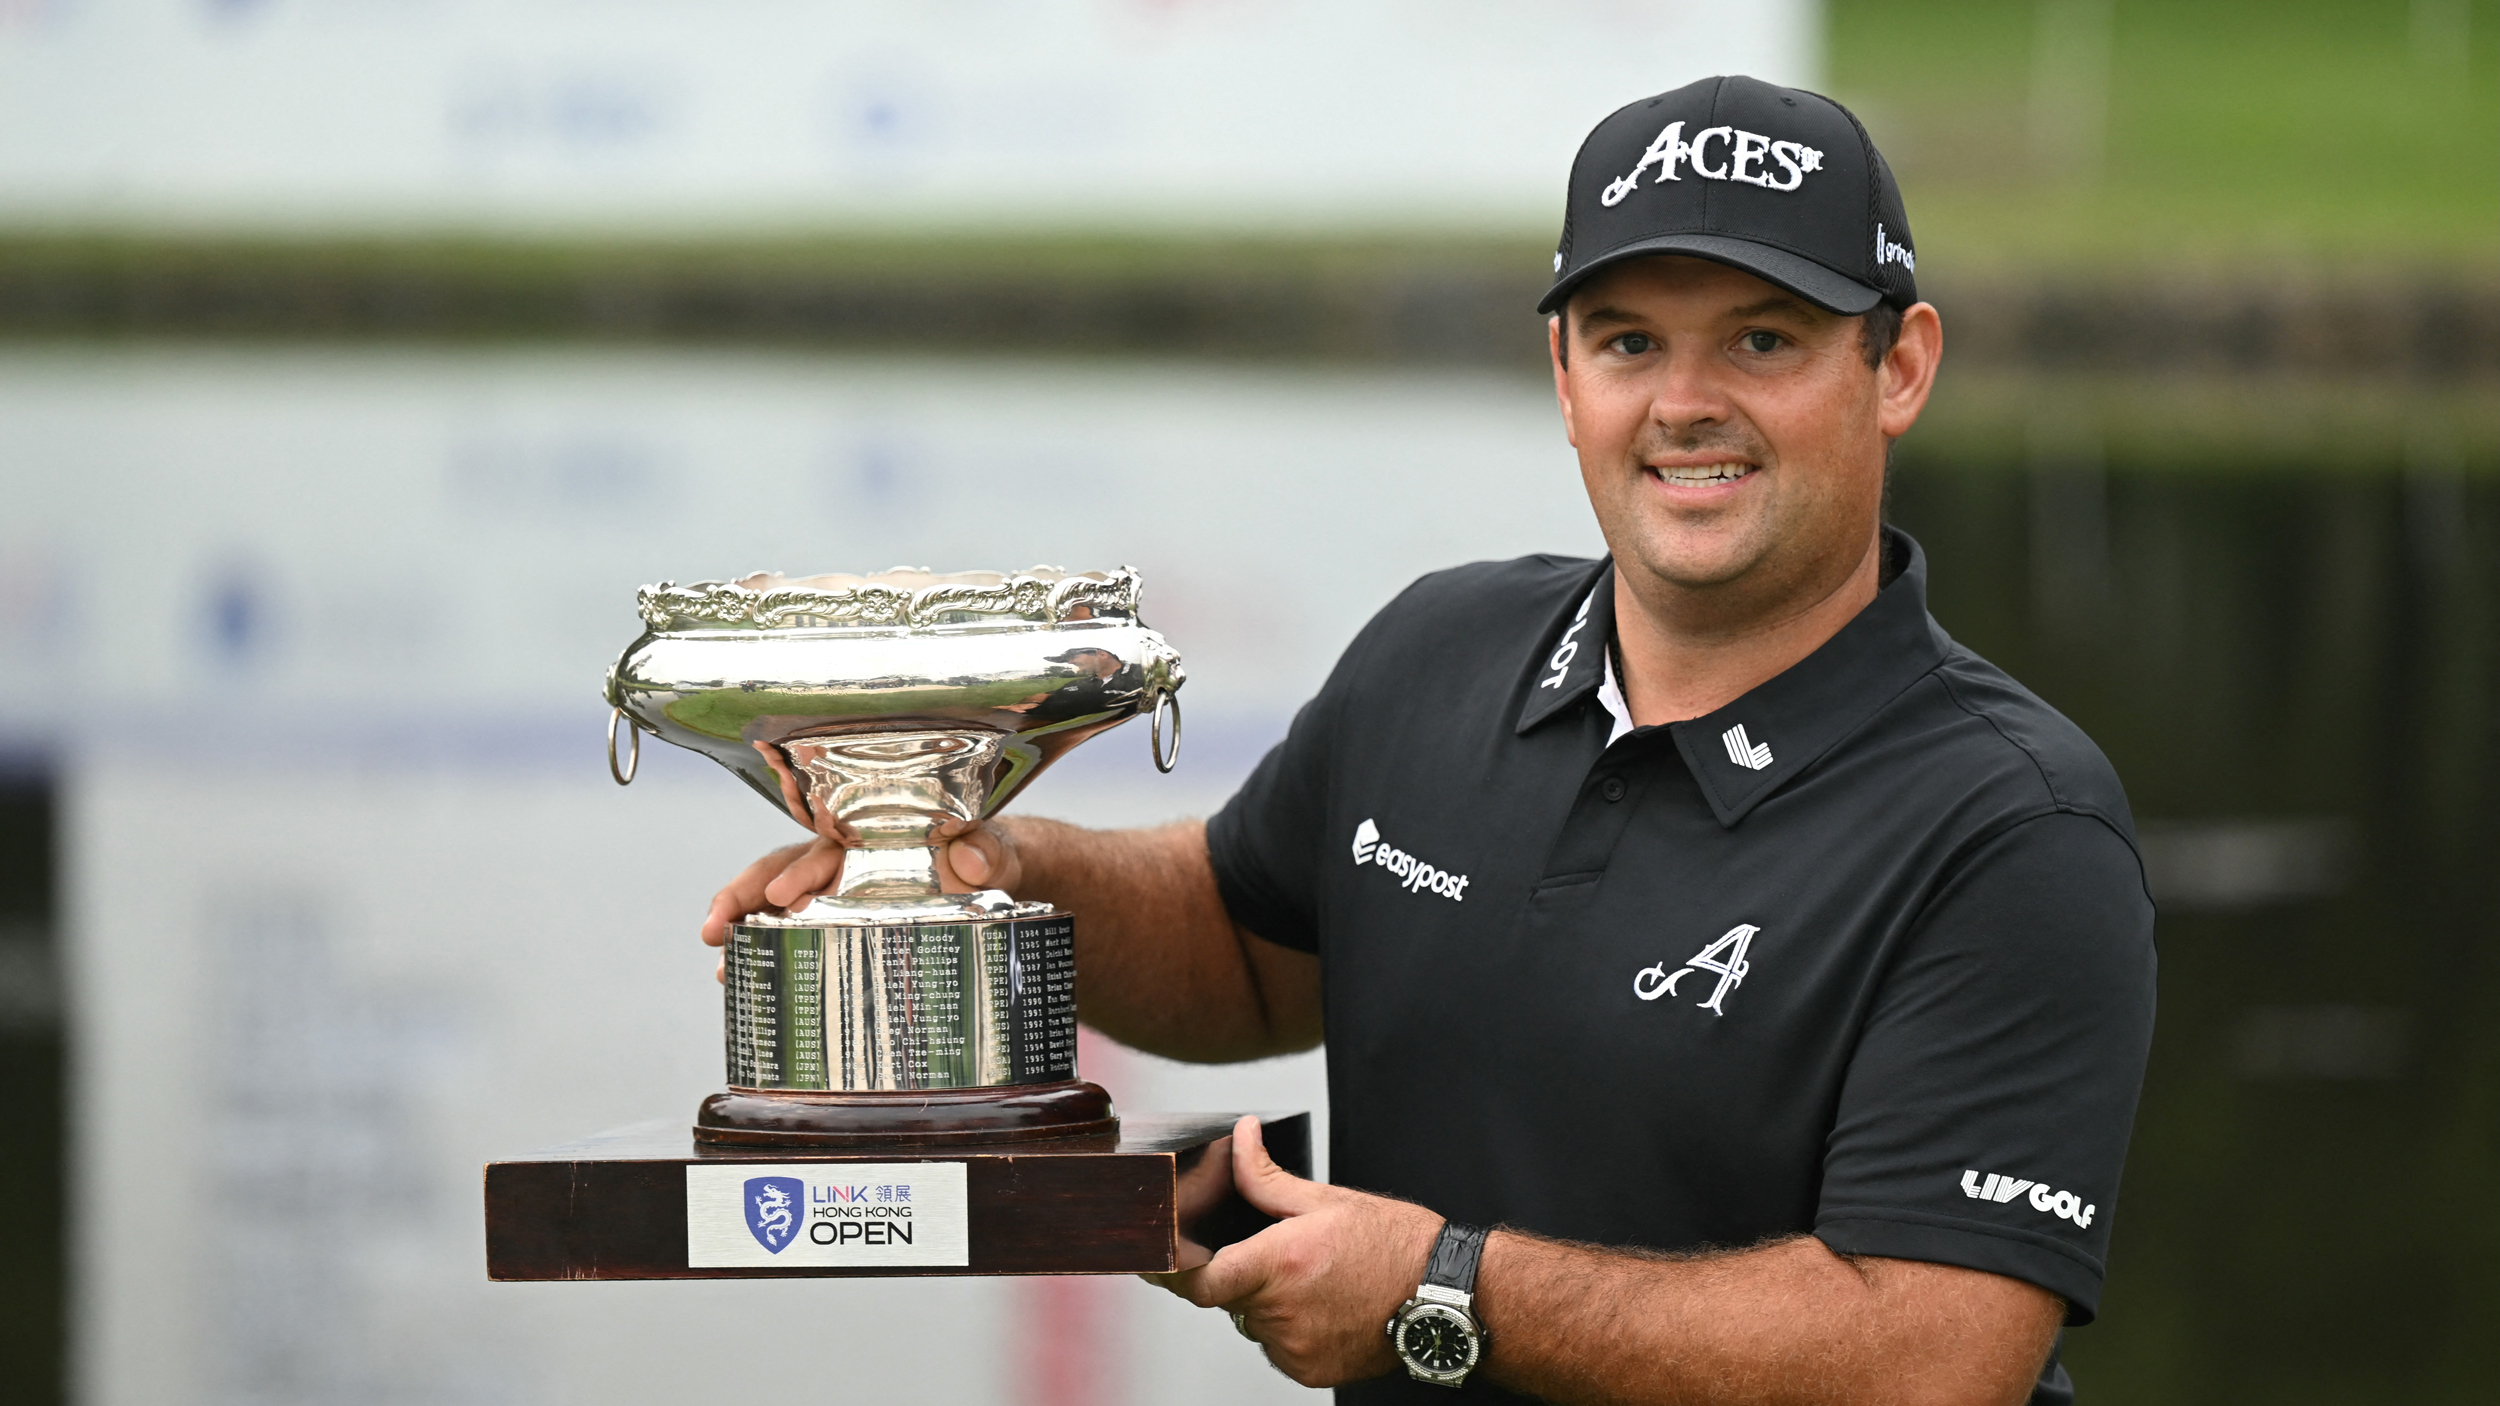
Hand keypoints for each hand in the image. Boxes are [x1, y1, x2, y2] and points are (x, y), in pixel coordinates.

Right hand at [697, 823, 1030, 975]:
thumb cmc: (993, 857)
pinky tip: (753, 983)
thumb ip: (987, 852)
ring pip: (782, 910)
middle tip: (716, 929)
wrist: (1007, 880)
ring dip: (748, 934)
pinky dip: (774, 956)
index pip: (826, 848)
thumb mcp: (996, 851)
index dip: (800, 871)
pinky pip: (801, 938)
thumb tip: (967, 859)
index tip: (779, 896)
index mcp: (877, 840)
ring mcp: (843, 899)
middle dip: (744, 897)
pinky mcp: (849, 928)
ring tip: (724, 970)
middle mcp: (849, 866)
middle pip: (783, 873)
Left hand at [1145, 1116, 1441, 1387]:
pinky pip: (1278, 1348)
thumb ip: (1265, 1176)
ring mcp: (1295, 1347)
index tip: (1156, 1264)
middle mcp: (1281, 1311)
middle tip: (1281, 1257)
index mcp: (1279, 1262)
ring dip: (1267, 1303)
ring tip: (1316, 1281)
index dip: (1172, 1273)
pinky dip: (1289, 1329)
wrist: (1443, 1295)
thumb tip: (1240, 1137)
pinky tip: (1325, 1306)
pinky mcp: (1309, 1371)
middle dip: (1242, 1276)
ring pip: (1253, 1323)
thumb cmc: (1395, 1244)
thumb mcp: (1326, 1200)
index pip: (1199, 1281)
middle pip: (1228, 1297)